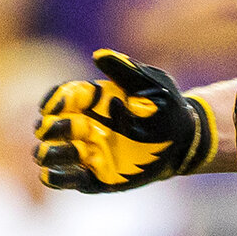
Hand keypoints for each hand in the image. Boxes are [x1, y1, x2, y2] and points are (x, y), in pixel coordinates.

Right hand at [35, 50, 215, 193]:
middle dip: (54, 127)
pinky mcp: (96, 176)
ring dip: (52, 152)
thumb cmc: (169, 107)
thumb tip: (99, 56)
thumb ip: (126, 70)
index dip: (54, 101)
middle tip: (80, 127)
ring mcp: (88, 151)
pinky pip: (65, 179)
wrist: (186, 139)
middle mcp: (84, 125)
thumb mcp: (152, 83)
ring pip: (50, 153)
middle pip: (49, 126)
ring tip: (77, 149)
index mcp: (91, 101)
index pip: (61, 98)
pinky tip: (58, 172)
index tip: (56, 107)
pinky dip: (56, 177)